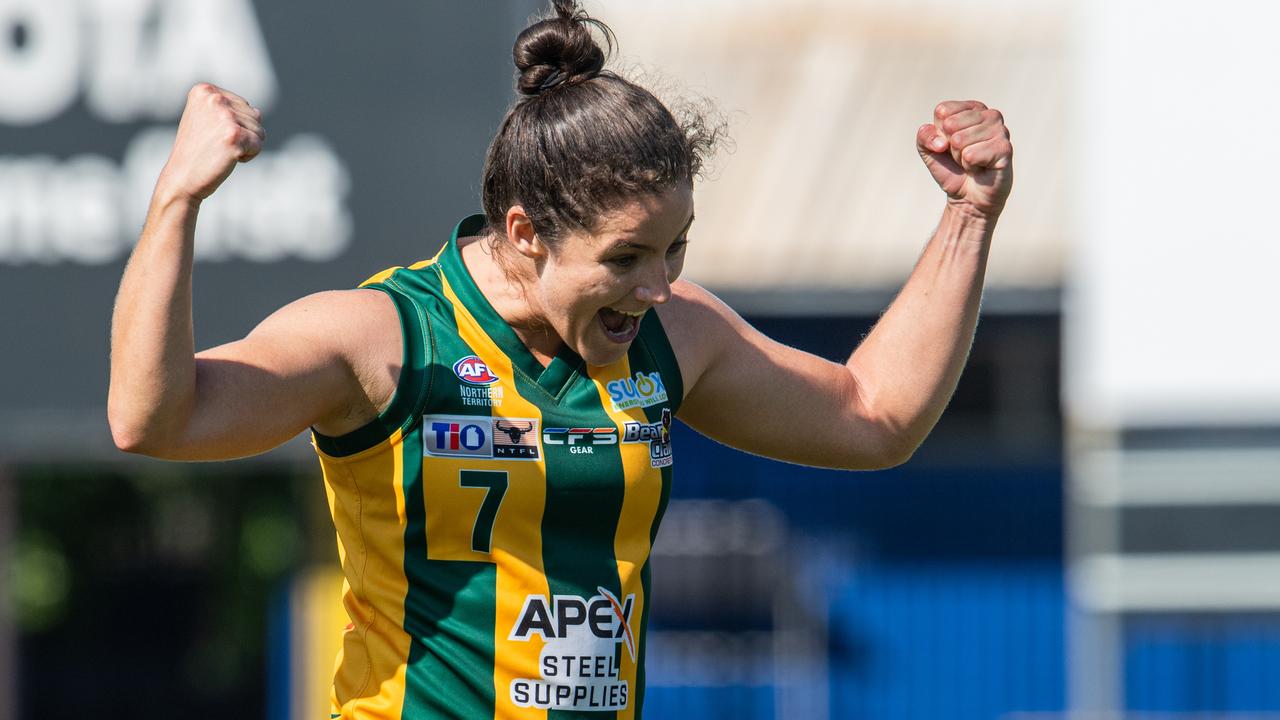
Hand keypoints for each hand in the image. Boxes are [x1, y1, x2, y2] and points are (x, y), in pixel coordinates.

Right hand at [156, 83, 265, 202]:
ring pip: (259, 131)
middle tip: (216, 145)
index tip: (210, 133)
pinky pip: (258, 145)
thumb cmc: (197, 151)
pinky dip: (248, 156)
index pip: (243, 105)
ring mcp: (224, 115)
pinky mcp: (234, 135)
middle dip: (243, 135)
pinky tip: (228, 158)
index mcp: (205, 90)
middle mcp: (214, 98)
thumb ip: (231, 110)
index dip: (233, 125)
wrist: (182, 178)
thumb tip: (259, 112)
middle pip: (255, 116)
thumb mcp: (207, 120)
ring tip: (221, 151)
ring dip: (246, 146)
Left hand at [917, 100, 1011, 218]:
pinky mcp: (1005, 148)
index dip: (938, 133)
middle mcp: (990, 115)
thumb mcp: (929, 150)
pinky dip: (970, 166)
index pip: (942, 111)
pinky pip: (971, 154)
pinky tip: (981, 168)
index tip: (949, 145)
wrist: (968, 198)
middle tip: (963, 156)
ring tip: (972, 162)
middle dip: (950, 147)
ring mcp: (1001, 130)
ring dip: (961, 158)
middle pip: (950, 125)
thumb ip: (924, 136)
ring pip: (959, 140)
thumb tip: (940, 140)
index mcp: (972, 108)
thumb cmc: (952, 169)